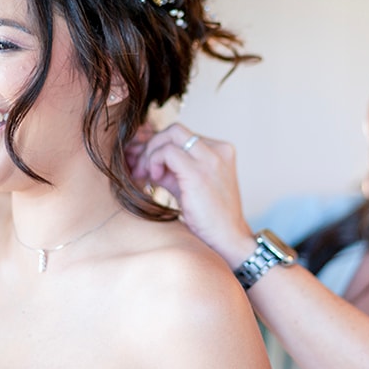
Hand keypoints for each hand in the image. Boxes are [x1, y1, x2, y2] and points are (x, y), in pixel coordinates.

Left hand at [128, 123, 253, 264]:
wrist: (227, 239)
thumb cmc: (208, 217)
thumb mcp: (188, 184)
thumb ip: (171, 168)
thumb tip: (142, 157)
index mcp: (219, 151)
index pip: (182, 135)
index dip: (159, 146)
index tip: (145, 163)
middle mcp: (218, 150)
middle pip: (175, 129)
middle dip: (153, 145)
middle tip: (141, 167)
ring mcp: (211, 159)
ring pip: (171, 135)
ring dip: (151, 152)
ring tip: (146, 174)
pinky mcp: (199, 172)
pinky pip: (168, 152)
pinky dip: (155, 161)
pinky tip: (154, 178)